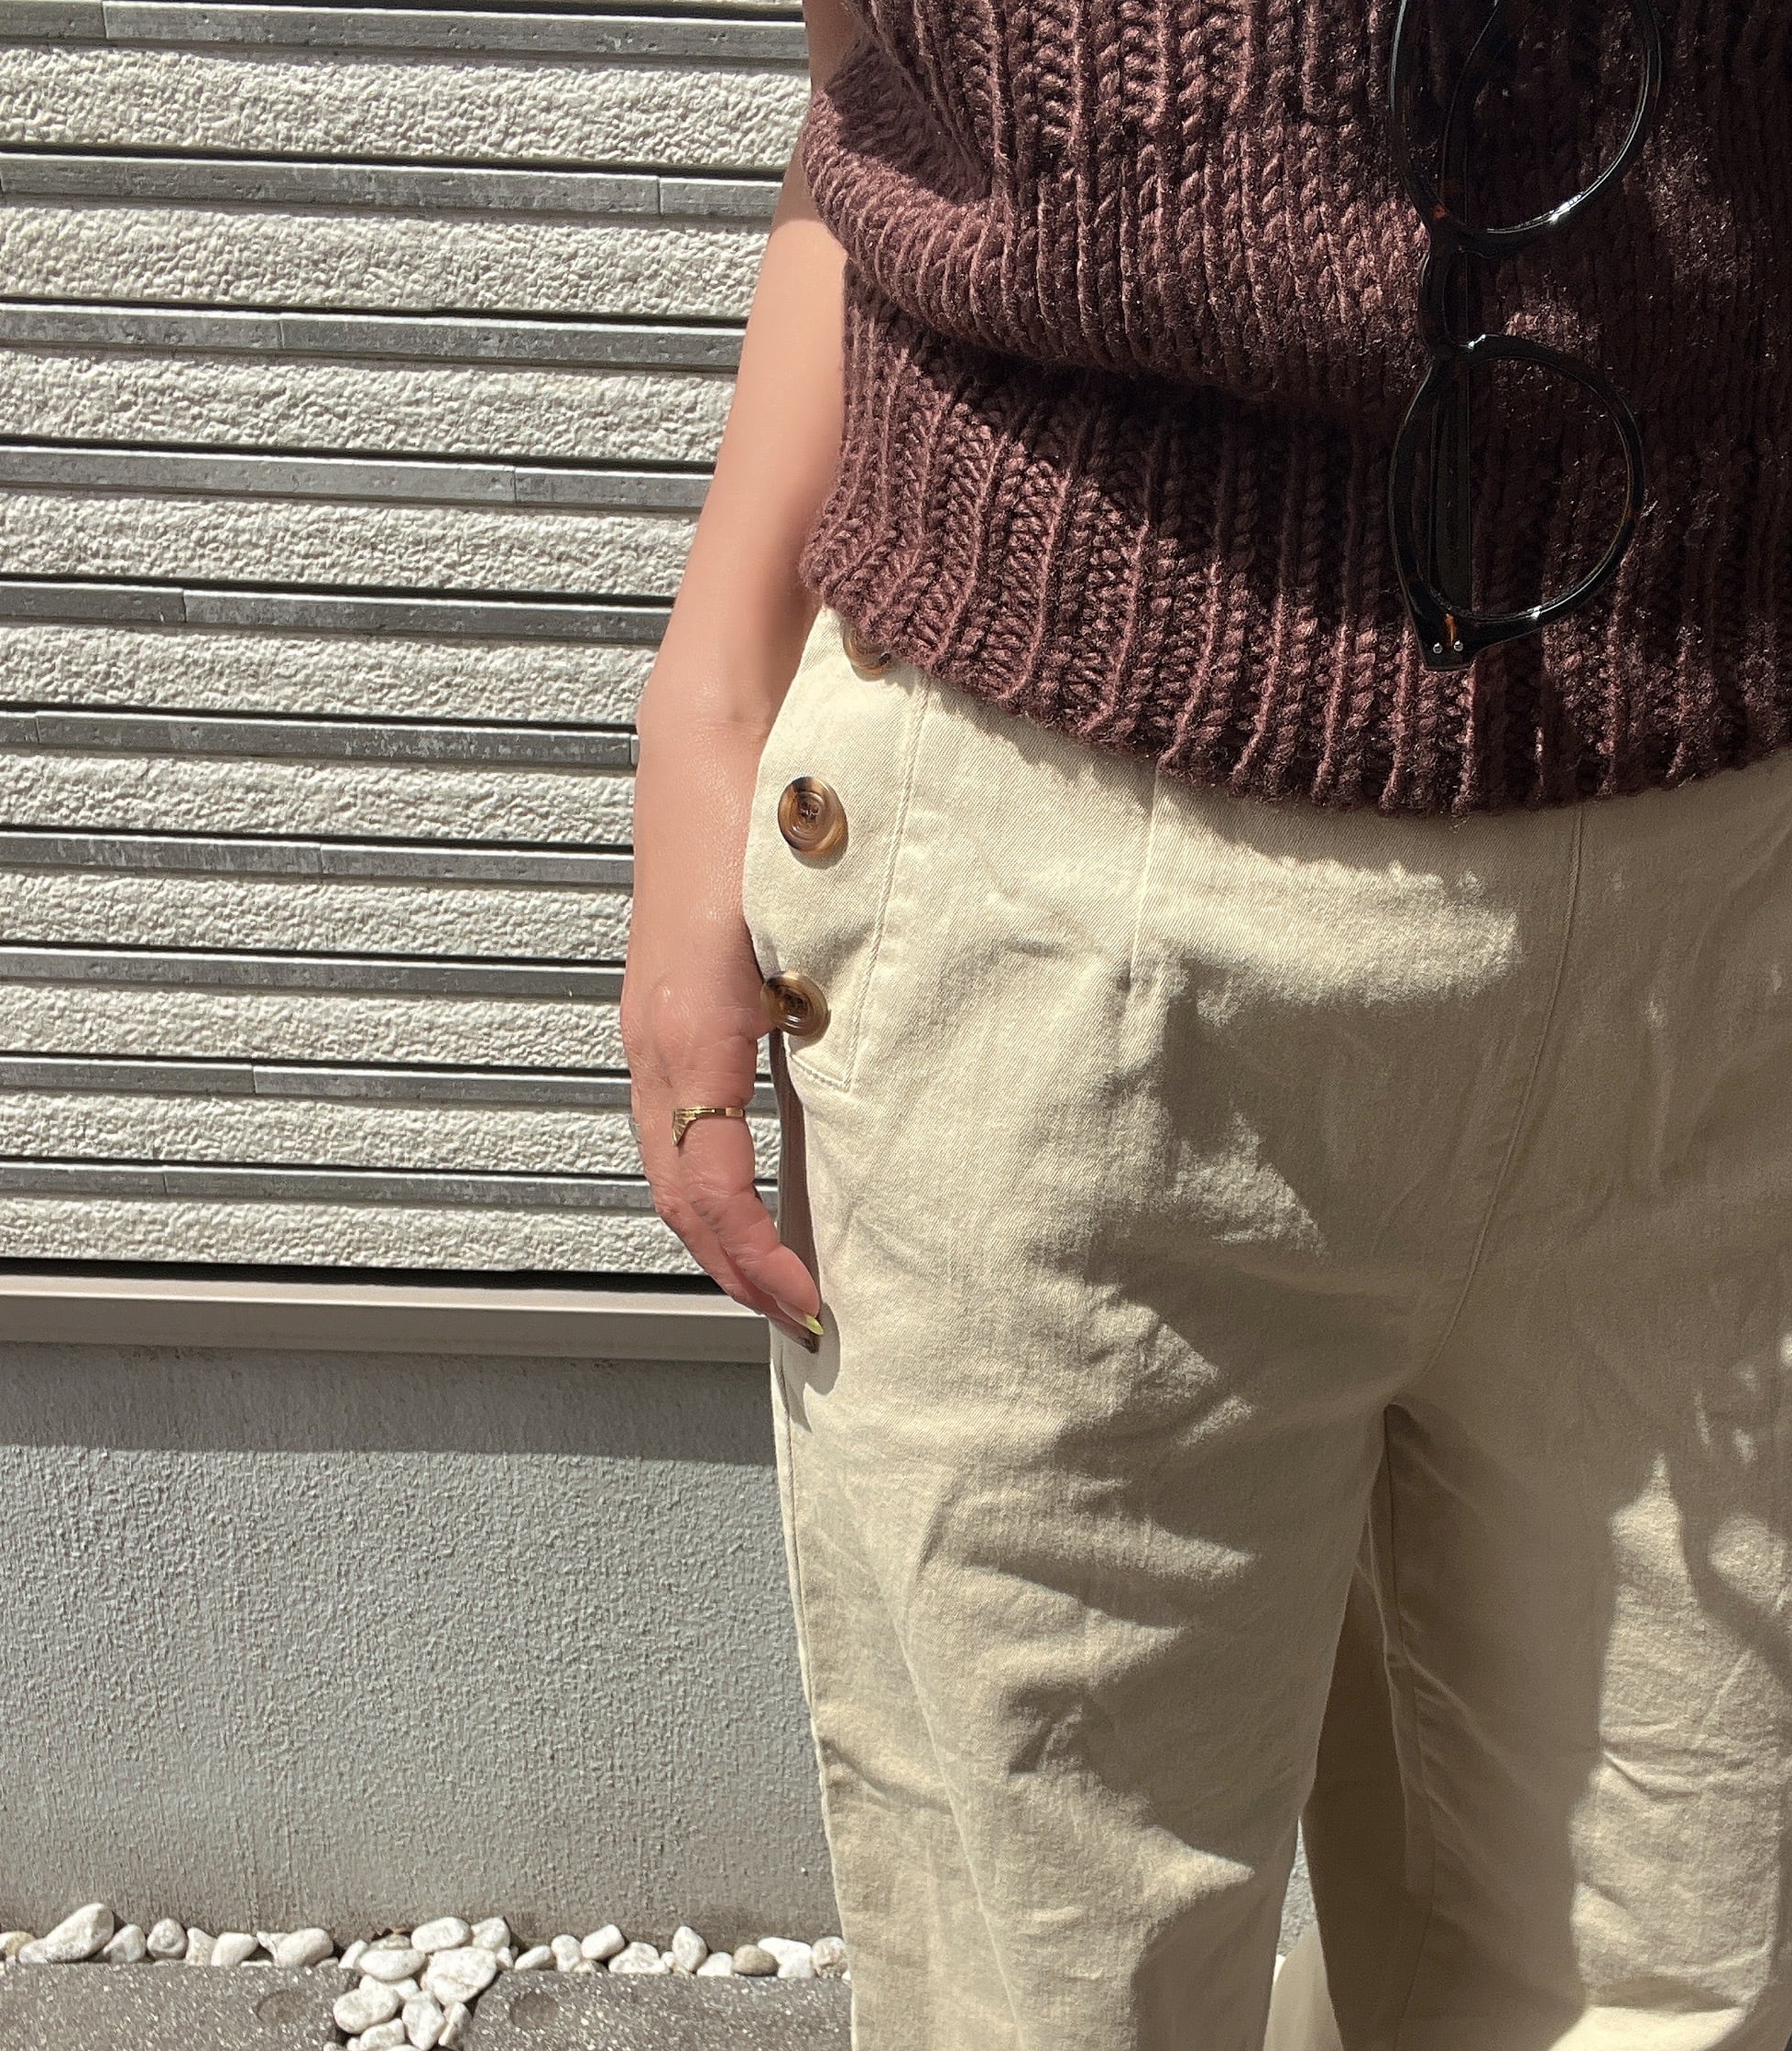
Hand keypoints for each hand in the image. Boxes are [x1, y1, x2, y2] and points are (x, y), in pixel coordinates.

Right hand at [621, 714, 823, 1350]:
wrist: (716, 725)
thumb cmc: (769, 809)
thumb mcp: (811, 924)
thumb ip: (838, 1017)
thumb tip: (877, 1121)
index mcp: (691, 1030)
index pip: (709, 1190)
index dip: (758, 1264)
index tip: (813, 1311)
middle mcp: (657, 1038)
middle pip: (679, 1195)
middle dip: (738, 1271)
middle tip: (808, 1325)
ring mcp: (654, 1026)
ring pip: (672, 1163)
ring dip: (725, 1234)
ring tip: (786, 1279)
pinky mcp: (671, 1009)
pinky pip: (680, 1121)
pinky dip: (718, 1180)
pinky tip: (769, 1192)